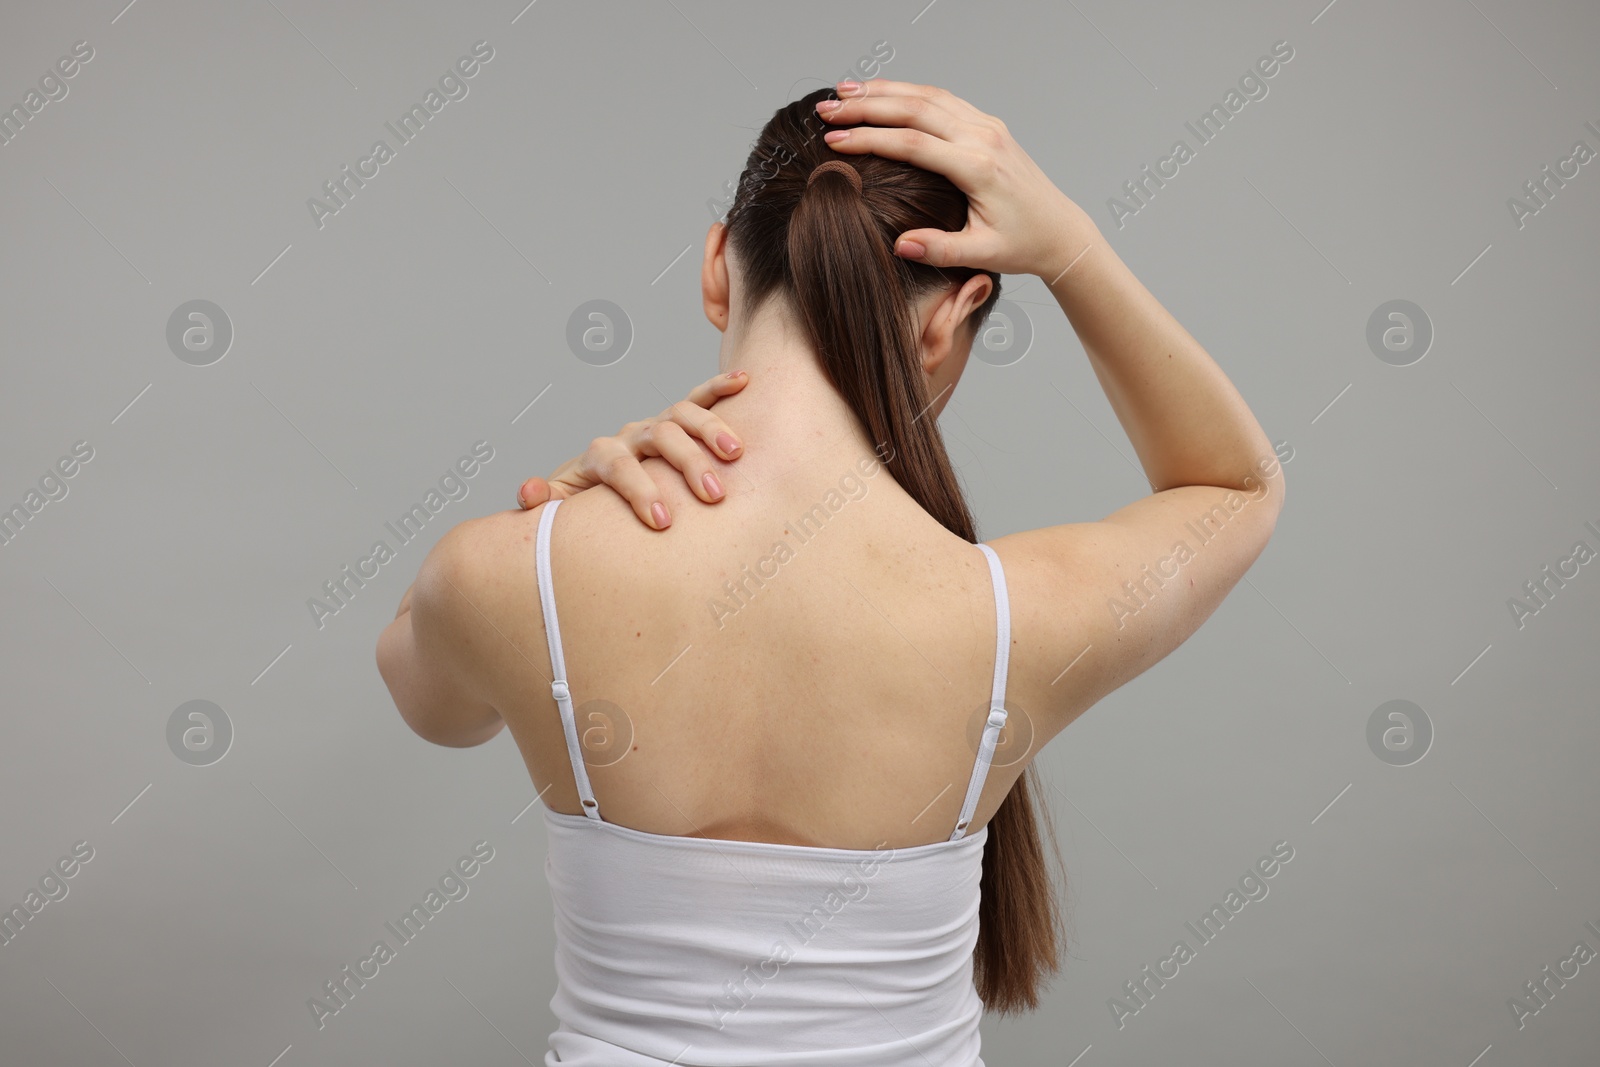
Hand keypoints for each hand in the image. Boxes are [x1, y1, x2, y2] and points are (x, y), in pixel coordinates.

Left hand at [515, 371, 748, 528]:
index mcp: (600, 456)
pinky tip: (744, 380)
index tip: (662, 521)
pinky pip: (699, 398)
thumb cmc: (583, 504)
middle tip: (712, 495)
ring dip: (711, 431)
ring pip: (683, 415)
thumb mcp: (560, 508)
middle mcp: (629, 435)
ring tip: (735, 455)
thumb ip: (543, 502)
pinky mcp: (676, 422)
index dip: (639, 490)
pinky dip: (720, 386)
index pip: (619, 466)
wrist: (594, 486)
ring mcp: (654, 425)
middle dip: (686, 463)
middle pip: (660, 436)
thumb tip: (528, 493)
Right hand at [815, 79, 1091, 279]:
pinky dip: (908, 93)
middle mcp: (983, 137)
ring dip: (884, 91)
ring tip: (844, 91)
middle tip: (827, 109)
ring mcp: (986, 126)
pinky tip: (882, 94)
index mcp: (978, 167)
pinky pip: (942, 99)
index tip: (834, 141)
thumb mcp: (982, 255)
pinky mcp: (987, 125)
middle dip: (867, 106)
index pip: (913, 144)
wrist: (1059, 230)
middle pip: (916, 109)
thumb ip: (941, 249)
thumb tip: (900, 245)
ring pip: (927, 96)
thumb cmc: (1021, 245)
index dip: (870, 138)